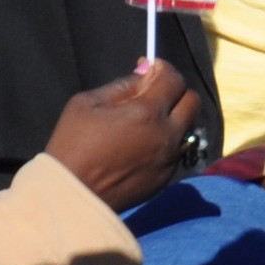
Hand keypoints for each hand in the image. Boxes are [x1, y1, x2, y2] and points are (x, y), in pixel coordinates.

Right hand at [44, 61, 199, 212]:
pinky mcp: (165, 180)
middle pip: (192, 101)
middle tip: (151, 94)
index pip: (174, 79)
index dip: (163, 68)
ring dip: (173, 118)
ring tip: (145, 121)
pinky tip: (141, 145)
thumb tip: (146, 72)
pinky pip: (176, 151)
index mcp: (147, 113)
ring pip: (187, 128)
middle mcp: (166, 136)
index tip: (149, 69)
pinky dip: (165, 141)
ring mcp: (169, 161)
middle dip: (175, 91)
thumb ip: (122, 85)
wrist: (73, 196)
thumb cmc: (73, 144)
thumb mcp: (88, 103)